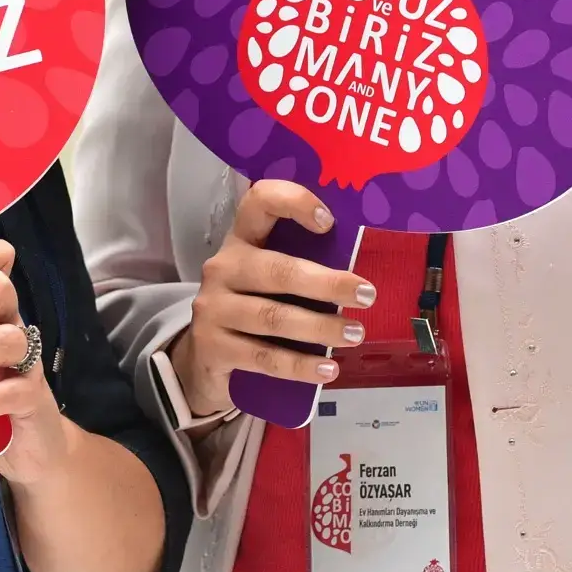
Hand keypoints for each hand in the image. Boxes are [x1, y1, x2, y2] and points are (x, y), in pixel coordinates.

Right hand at [170, 180, 372, 417]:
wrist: (204, 360)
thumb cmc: (251, 310)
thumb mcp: (266, 283)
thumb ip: (299, 271)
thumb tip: (359, 279)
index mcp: (241, 241)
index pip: (259, 203)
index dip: (293, 202)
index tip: (329, 222)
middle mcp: (222, 268)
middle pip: (276, 270)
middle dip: (326, 283)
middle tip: (366, 295)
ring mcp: (212, 308)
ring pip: (272, 316)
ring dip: (319, 327)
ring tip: (354, 334)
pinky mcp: (211, 347)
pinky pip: (263, 357)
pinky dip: (299, 365)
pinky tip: (327, 369)